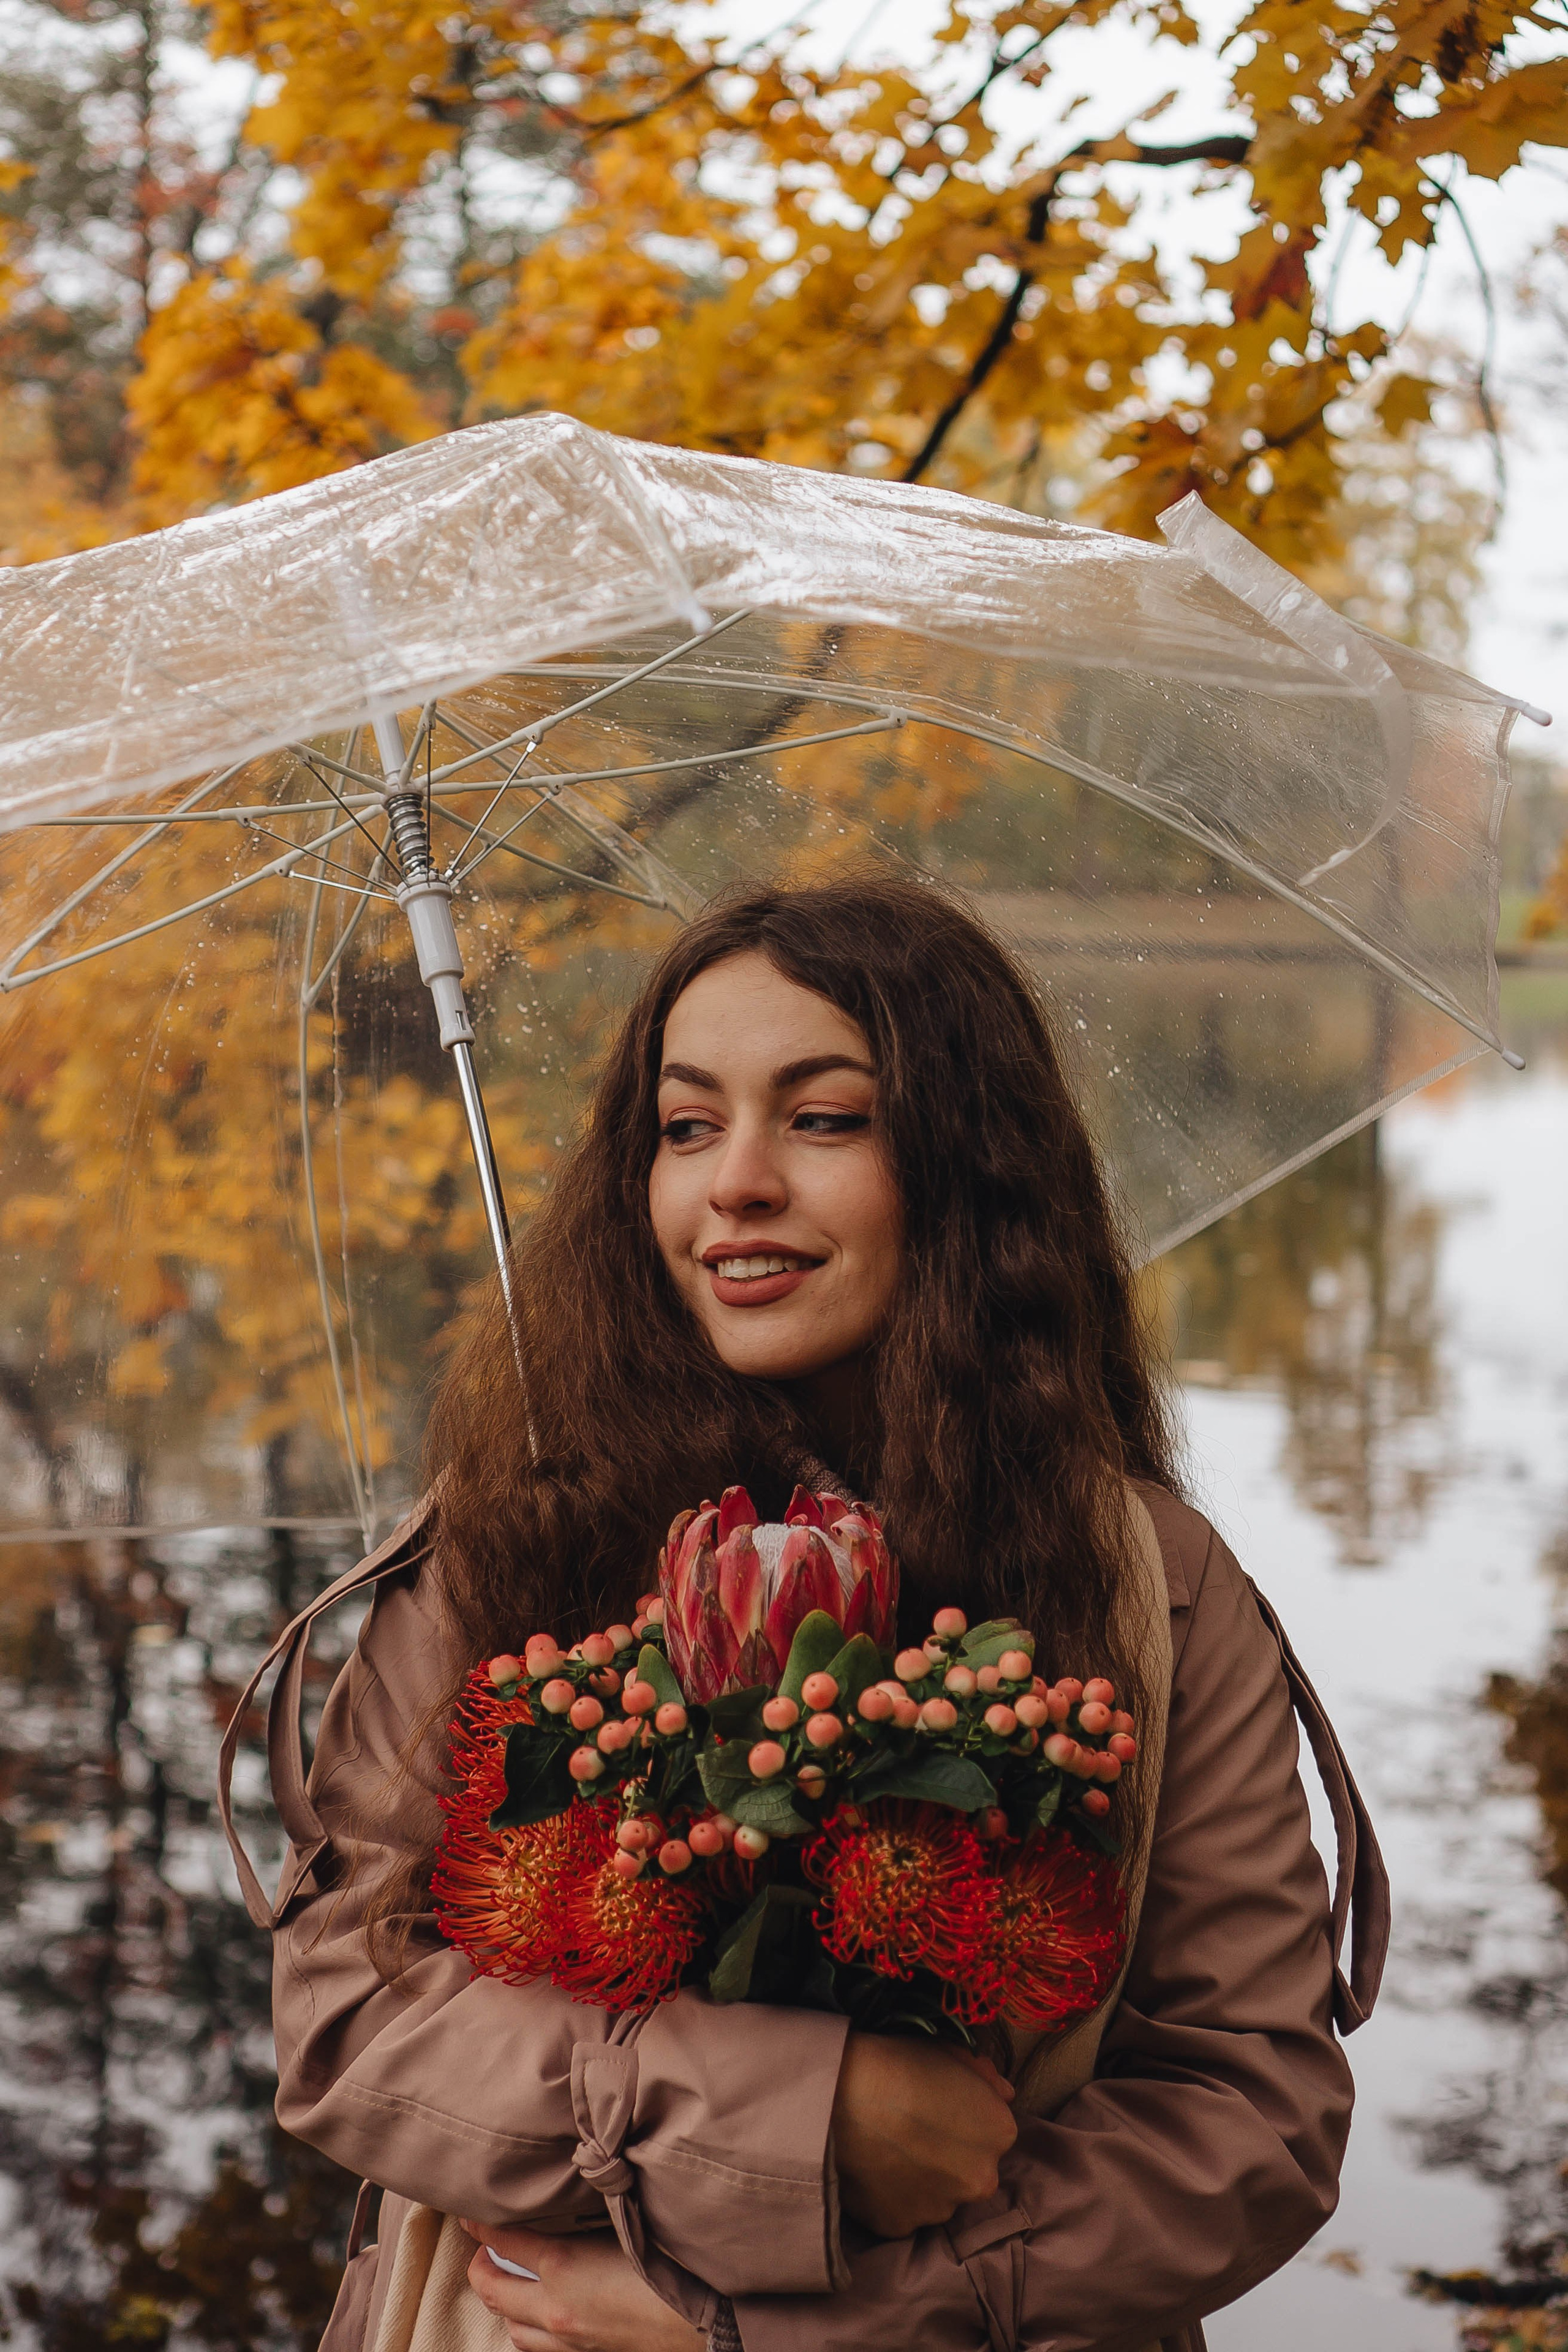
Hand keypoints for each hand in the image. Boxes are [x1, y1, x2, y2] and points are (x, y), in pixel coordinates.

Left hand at [461, 2222, 702, 2351]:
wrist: (701, 2323)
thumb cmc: (669, 2266)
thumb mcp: (625, 2225)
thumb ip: (591, 2210)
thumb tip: (574, 2191)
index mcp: (562, 2267)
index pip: (504, 2241)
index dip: (482, 2225)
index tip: (470, 2212)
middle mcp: (554, 2309)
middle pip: (493, 2293)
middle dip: (480, 2269)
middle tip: (483, 2249)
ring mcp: (567, 2341)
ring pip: (512, 2329)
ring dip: (503, 2304)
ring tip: (508, 2281)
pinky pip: (538, 2349)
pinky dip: (527, 2330)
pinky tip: (539, 2315)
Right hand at [830, 2033, 1016, 2237]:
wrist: (841, 2095)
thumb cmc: (899, 2063)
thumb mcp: (951, 2052)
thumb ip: (987, 2077)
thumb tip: (1004, 2094)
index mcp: (998, 2133)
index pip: (991, 2133)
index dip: (966, 2120)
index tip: (938, 2109)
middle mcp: (979, 2180)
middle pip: (969, 2171)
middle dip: (949, 2156)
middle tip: (913, 2132)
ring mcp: (940, 2209)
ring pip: (936, 2196)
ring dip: (921, 2180)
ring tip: (887, 2149)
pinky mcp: (901, 2226)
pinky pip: (901, 2212)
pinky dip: (890, 2196)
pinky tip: (872, 2169)